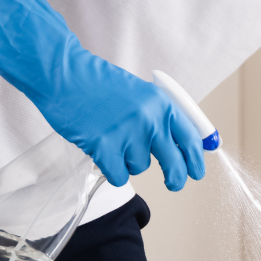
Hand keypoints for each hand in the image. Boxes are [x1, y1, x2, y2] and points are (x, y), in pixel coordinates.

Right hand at [0, 0, 205, 189]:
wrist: (64, 76)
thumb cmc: (98, 84)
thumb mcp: (139, 93)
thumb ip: (159, 116)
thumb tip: (177, 145)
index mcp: (161, 104)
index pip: (190, 138)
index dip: (196, 159)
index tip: (196, 172)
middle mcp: (150, 120)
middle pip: (174, 162)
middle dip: (175, 178)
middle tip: (174, 184)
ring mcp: (127, 134)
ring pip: (139, 167)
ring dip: (127, 161)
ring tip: (112, 140)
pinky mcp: (104, 147)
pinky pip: (118, 176)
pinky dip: (111, 170)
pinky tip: (102, 153)